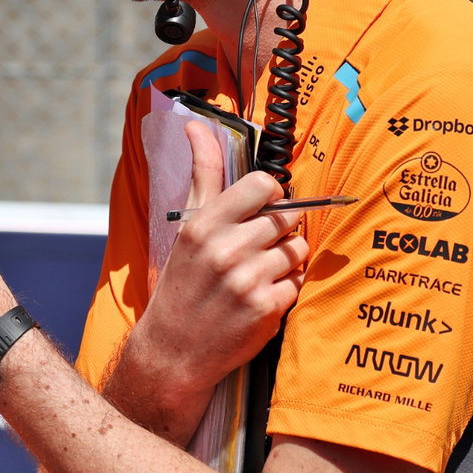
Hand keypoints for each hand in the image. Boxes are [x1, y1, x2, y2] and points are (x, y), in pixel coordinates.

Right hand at [123, 122, 308, 396]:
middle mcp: (225, 250)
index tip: (261, 209)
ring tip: (259, 275)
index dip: (270, 196)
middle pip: (286, 219)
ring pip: (298, 251)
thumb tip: (194, 124)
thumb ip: (201, 172)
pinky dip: (287, 290)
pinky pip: (299, 283)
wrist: (173, 349)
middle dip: (279, 232)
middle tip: (256, 249)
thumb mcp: (186, 225)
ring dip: (286, 262)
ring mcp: (247, 281)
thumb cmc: (183, 281)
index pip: (263, 185)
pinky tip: (262, 297)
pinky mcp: (266, 310)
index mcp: (203, 224)